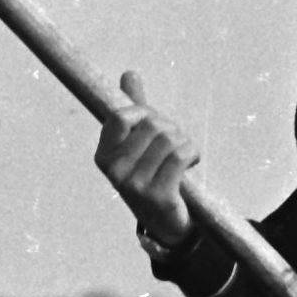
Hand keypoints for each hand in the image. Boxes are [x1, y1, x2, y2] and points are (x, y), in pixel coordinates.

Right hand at [95, 70, 199, 244]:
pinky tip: (193, 161)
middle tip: (177, 141)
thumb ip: (134, 110)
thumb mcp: (139, 144)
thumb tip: (129, 74)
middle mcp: (114, 171)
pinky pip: (181, 155)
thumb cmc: (152, 175)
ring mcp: (135, 185)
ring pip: (169, 139)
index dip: (144, 112)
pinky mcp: (158, 196)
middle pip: (152, 125)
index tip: (154, 122)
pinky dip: (193, 152)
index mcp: (103, 155)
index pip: (120, 116)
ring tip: (186, 152)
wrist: (165, 222)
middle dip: (171, 127)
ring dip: (185, 141)